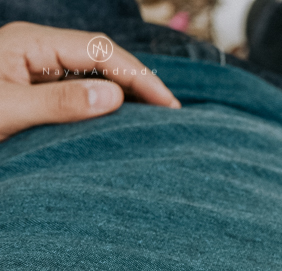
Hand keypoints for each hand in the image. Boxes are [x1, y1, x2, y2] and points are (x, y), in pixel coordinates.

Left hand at [0, 21, 179, 141]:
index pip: (99, 50)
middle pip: (100, 56)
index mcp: (29, 44)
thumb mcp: (10, 112)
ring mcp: (34, 66)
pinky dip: (106, 102)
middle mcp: (34, 49)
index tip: (167, 105)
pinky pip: (79, 88)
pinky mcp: (34, 87)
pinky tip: (123, 120)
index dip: (138, 75)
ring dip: (125, 92)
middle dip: (138, 82)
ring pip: (92, 72)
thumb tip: (115, 96)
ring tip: (155, 119)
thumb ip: (62, 103)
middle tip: (171, 114)